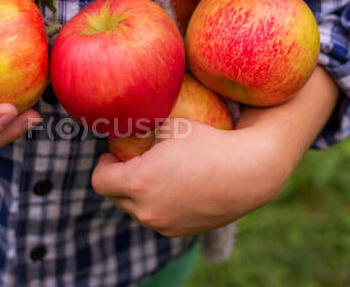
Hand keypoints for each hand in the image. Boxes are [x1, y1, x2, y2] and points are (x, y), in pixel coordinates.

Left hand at [91, 119, 291, 236]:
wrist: (250, 171)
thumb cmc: (209, 140)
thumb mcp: (170, 124)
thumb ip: (142, 126)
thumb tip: (121, 118)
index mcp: (138, 182)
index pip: (99, 180)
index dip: (103, 164)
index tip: (114, 153)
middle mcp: (147, 210)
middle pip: (115, 197)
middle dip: (119, 178)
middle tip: (133, 161)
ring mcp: (164, 225)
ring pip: (135, 209)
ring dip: (138, 193)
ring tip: (155, 173)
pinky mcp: (180, 232)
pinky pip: (157, 217)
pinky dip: (158, 204)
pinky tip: (174, 186)